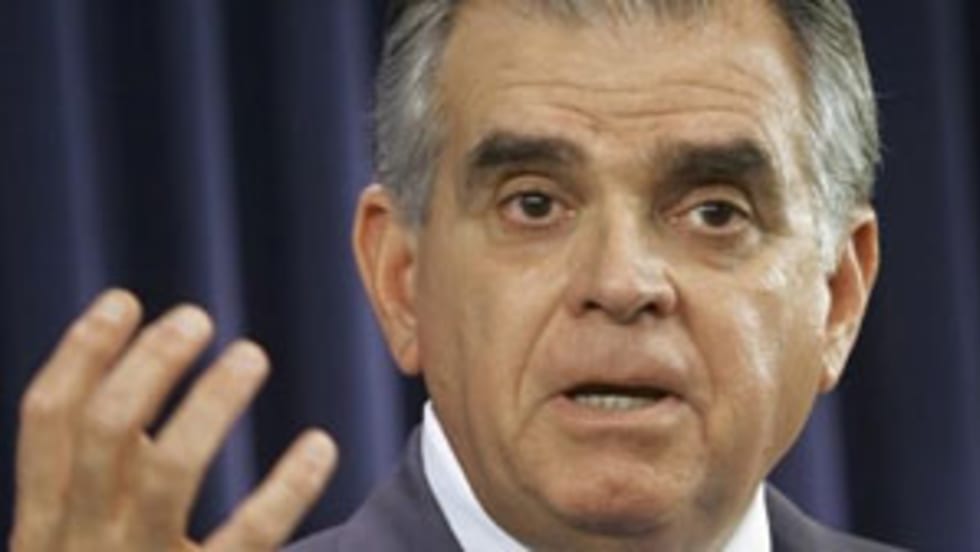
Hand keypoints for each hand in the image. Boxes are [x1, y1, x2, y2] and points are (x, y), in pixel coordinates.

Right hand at [10, 289, 336, 550]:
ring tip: (252, 355)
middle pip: (104, 430)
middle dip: (149, 363)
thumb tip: (130, 383)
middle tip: (197, 319)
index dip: (80, 352)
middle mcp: (76, 546)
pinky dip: (283, 489)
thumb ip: (91, 481)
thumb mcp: (71, 543)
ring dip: (209, 404)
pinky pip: (244, 539)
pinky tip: (320, 445)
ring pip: (166, 472)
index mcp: (40, 526)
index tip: (124, 301)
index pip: (45, 418)